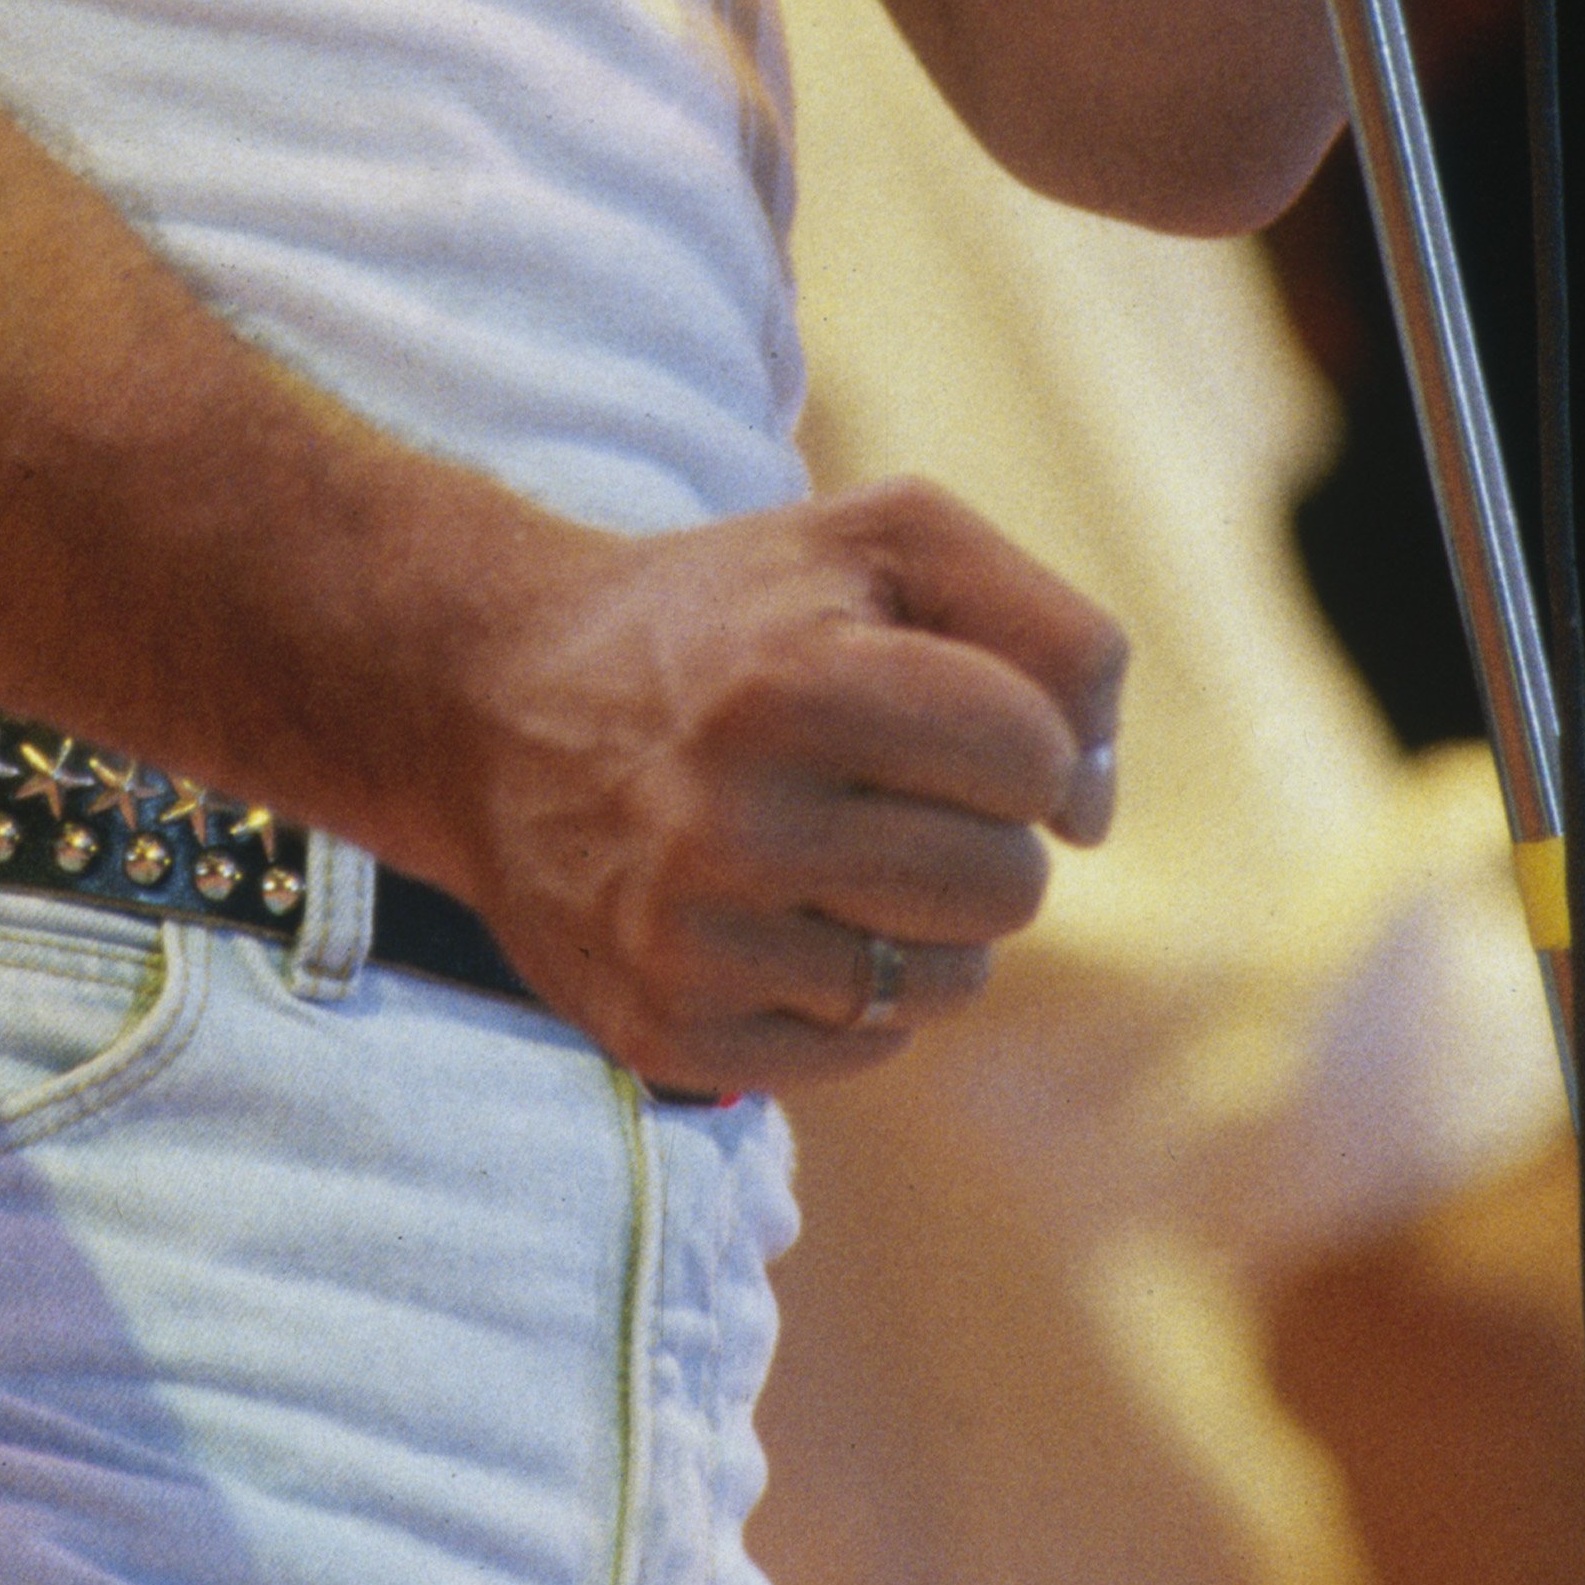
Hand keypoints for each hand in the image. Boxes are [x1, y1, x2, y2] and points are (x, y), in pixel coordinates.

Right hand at [448, 474, 1125, 1097]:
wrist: (493, 701)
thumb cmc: (732, 614)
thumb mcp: (886, 539)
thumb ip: (1049, 631)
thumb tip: (1091, 813)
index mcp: (795, 678)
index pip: (1037, 757)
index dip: (1020, 733)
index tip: (944, 708)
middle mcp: (735, 819)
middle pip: (1007, 885)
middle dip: (978, 830)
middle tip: (879, 782)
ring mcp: (693, 941)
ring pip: (947, 982)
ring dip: (923, 917)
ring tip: (825, 845)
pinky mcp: (667, 1034)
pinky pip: (863, 1045)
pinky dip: (848, 985)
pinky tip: (771, 912)